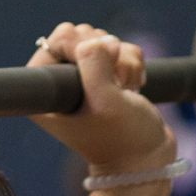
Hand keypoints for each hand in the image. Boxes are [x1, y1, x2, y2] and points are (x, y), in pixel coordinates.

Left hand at [29, 23, 174, 173]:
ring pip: (104, 40)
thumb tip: (100, 40)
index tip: (98, 72)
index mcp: (47, 91)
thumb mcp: (105, 101)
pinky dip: (133, 62)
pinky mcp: (107, 76)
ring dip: (123, 60)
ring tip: (126, 88)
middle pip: (81, 35)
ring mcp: (85, 77)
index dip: (80, 45)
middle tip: (116, 83)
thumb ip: (94, 64)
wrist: (148, 160)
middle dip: (106, 53)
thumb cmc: (123, 138)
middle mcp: (62, 82)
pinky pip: (121, 49)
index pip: (56, 41)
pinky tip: (134, 86)